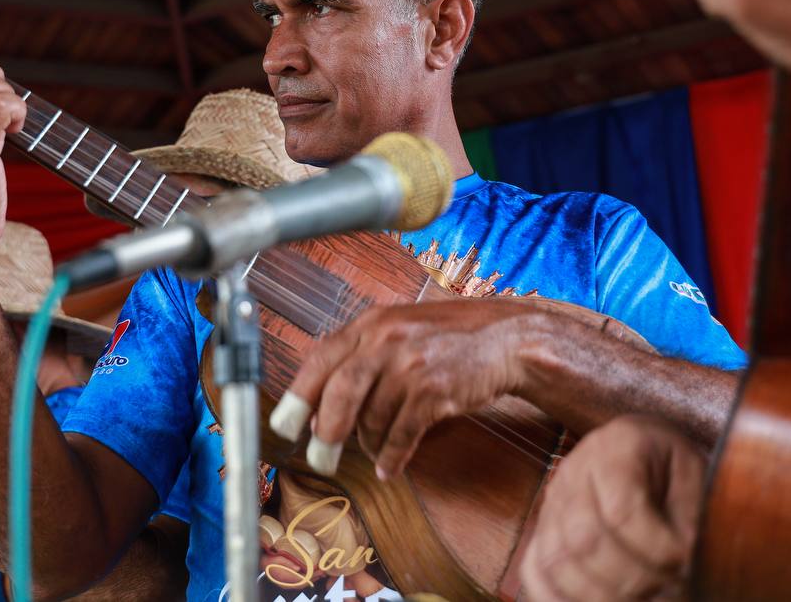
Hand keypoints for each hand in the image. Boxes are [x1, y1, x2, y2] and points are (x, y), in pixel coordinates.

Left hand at [269, 297, 543, 479]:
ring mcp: (412, 365)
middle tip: (321, 457)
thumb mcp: (399, 330)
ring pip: (372, 418)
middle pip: (340, 392)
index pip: (321, 360)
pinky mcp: (436, 391)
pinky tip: (391, 466)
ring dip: (369, 443)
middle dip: (327, 431)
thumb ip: (360, 355)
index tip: (284, 425)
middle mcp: (387, 340)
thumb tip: (320, 406)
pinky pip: (401, 435)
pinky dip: (392, 456)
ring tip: (376, 450)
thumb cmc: (447, 339)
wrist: (506, 340)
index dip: (300, 396)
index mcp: (372, 323)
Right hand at [522, 416, 704, 601]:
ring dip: (600, 597)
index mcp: (615, 449)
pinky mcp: (543, 530)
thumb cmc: (671, 466)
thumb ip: (691, 519)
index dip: (655, 549)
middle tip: (667, 592)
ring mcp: (552, 503)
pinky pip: (535, 571)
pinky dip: (559, 599)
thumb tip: (684, 567)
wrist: (643, 449)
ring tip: (641, 600)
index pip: (621, 510)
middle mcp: (573, 473)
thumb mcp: (694, 477)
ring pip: (557, 561)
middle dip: (631, 580)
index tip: (684, 565)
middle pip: (584, 540)